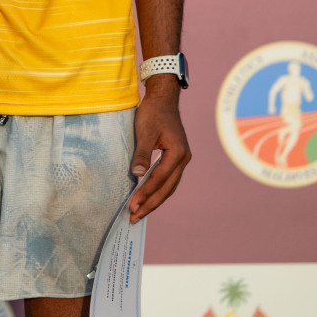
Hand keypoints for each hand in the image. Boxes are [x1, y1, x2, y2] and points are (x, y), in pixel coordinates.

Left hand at [128, 77, 190, 219]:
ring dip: (155, 200)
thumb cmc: (153, 113)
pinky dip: (158, 190)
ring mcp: (181, 160)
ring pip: (169, 187)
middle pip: (167, 188)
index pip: (159, 179)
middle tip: (134, 217)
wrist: (163, 99)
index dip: (145, 193)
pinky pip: (168, 180)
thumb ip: (142, 154)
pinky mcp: (175, 158)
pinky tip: (147, 197)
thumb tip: (137, 175)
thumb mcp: (144, 131)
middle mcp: (183, 159)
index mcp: (178, 154)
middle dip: (150, 204)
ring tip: (140, 212)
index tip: (132, 205)